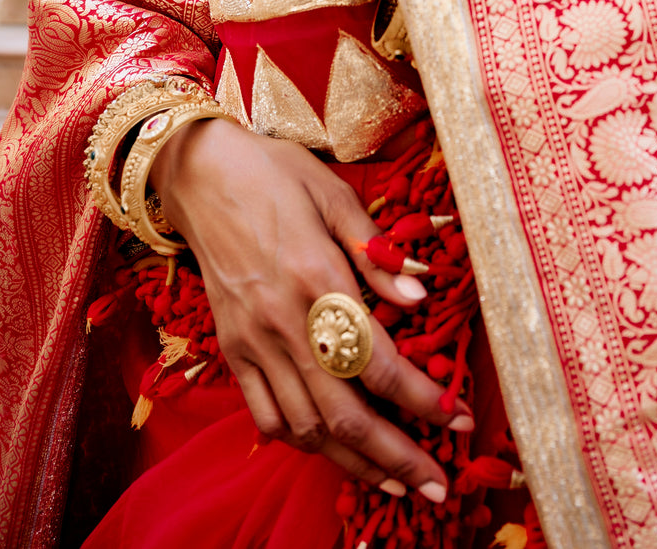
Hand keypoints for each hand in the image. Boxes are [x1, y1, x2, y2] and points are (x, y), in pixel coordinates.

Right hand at [151, 119, 464, 497]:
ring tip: (395, 480)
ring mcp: (252, 341)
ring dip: (353, 463)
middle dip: (396, 457)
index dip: (422, 400)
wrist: (199, 172)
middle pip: (344, 413)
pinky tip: (332, 447)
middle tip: (437, 484)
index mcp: (317, 276)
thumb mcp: (335, 193)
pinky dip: (301, 442)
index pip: (377, 361)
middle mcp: (283, 320)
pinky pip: (265, 416)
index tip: (458, 419)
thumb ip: (376, 250)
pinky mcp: (230, 349)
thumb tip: (419, 296)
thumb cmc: (275, 173)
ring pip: (305, 427)